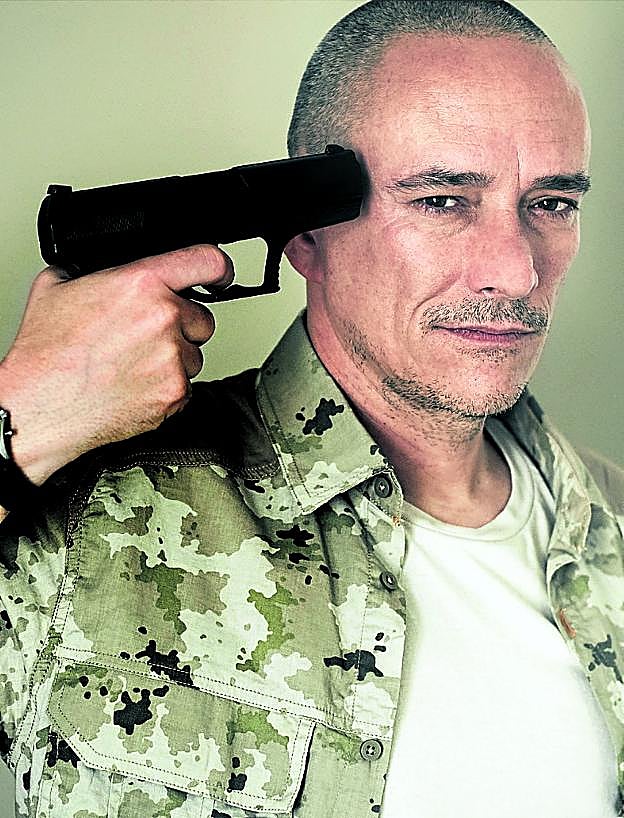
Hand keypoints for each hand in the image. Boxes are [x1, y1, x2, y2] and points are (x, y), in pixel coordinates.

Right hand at [0, 245, 232, 484]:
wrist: (40, 405)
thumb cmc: (46, 353)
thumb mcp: (59, 285)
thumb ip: (96, 271)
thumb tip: (104, 269)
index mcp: (142, 284)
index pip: (206, 262)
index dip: (218, 267)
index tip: (220, 275)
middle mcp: (164, 319)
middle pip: (203, 318)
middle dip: (182, 326)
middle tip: (146, 337)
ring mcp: (172, 359)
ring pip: (195, 355)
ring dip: (174, 358)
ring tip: (132, 363)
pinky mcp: (174, 394)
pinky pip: (185, 385)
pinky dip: (166, 387)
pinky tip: (135, 384)